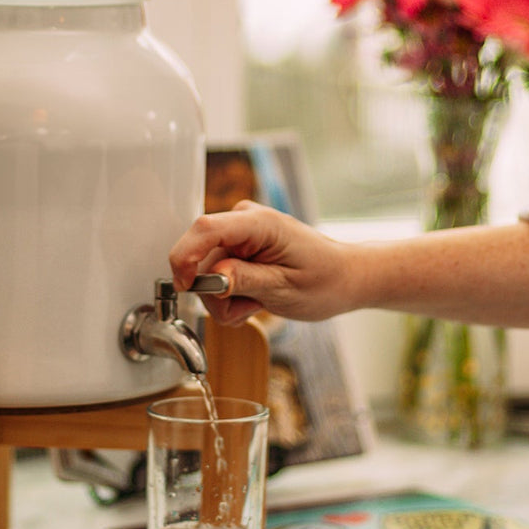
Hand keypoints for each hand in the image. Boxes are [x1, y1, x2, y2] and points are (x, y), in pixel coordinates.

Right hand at [168, 201, 352, 324]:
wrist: (342, 277)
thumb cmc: (325, 279)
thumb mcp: (285, 287)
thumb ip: (245, 279)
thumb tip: (211, 277)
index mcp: (259, 223)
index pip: (205, 229)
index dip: (185, 258)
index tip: (185, 288)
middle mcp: (244, 220)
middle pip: (200, 257)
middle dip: (216, 292)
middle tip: (248, 307)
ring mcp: (239, 232)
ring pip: (205, 271)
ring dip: (225, 298)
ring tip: (256, 303)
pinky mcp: (237, 246)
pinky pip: (215, 273)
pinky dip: (229, 294)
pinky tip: (253, 297)